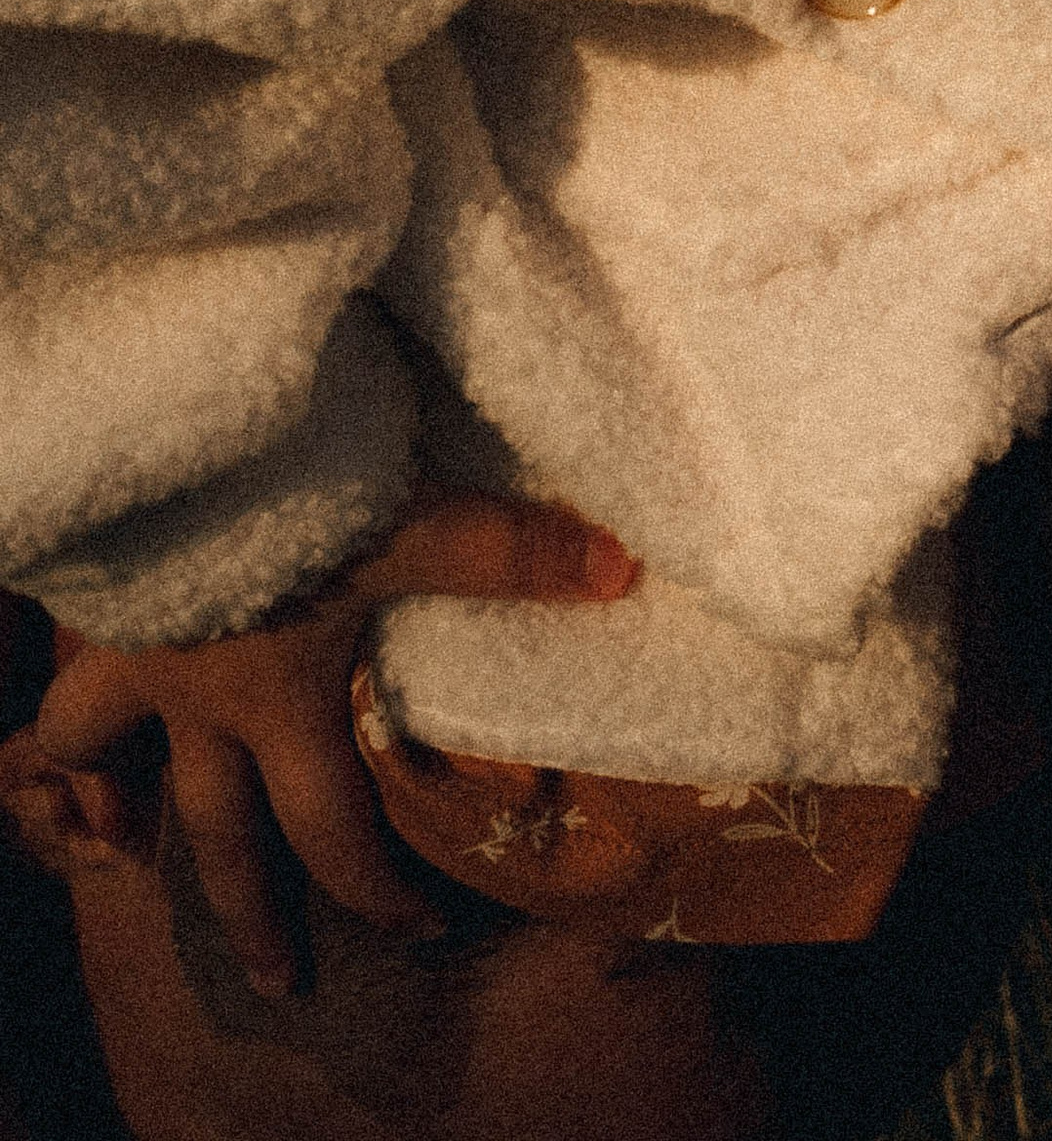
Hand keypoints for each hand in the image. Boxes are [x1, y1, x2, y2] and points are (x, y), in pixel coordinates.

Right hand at [29, 496, 636, 995]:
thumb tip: (622, 571)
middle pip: (218, 835)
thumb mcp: (407, 518)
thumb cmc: (282, 485)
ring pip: (100, 753)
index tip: (423, 930)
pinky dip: (76, 723)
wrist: (167, 434)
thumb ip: (508, 550)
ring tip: (126, 839)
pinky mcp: (98, 594)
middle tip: (280, 980)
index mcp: (276, 701)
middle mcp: (197, 697)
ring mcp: (134, 651)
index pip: (330, 830)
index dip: (376, 891)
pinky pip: (66, 684)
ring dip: (121, 803)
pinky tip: (89, 735)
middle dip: (251, 913)